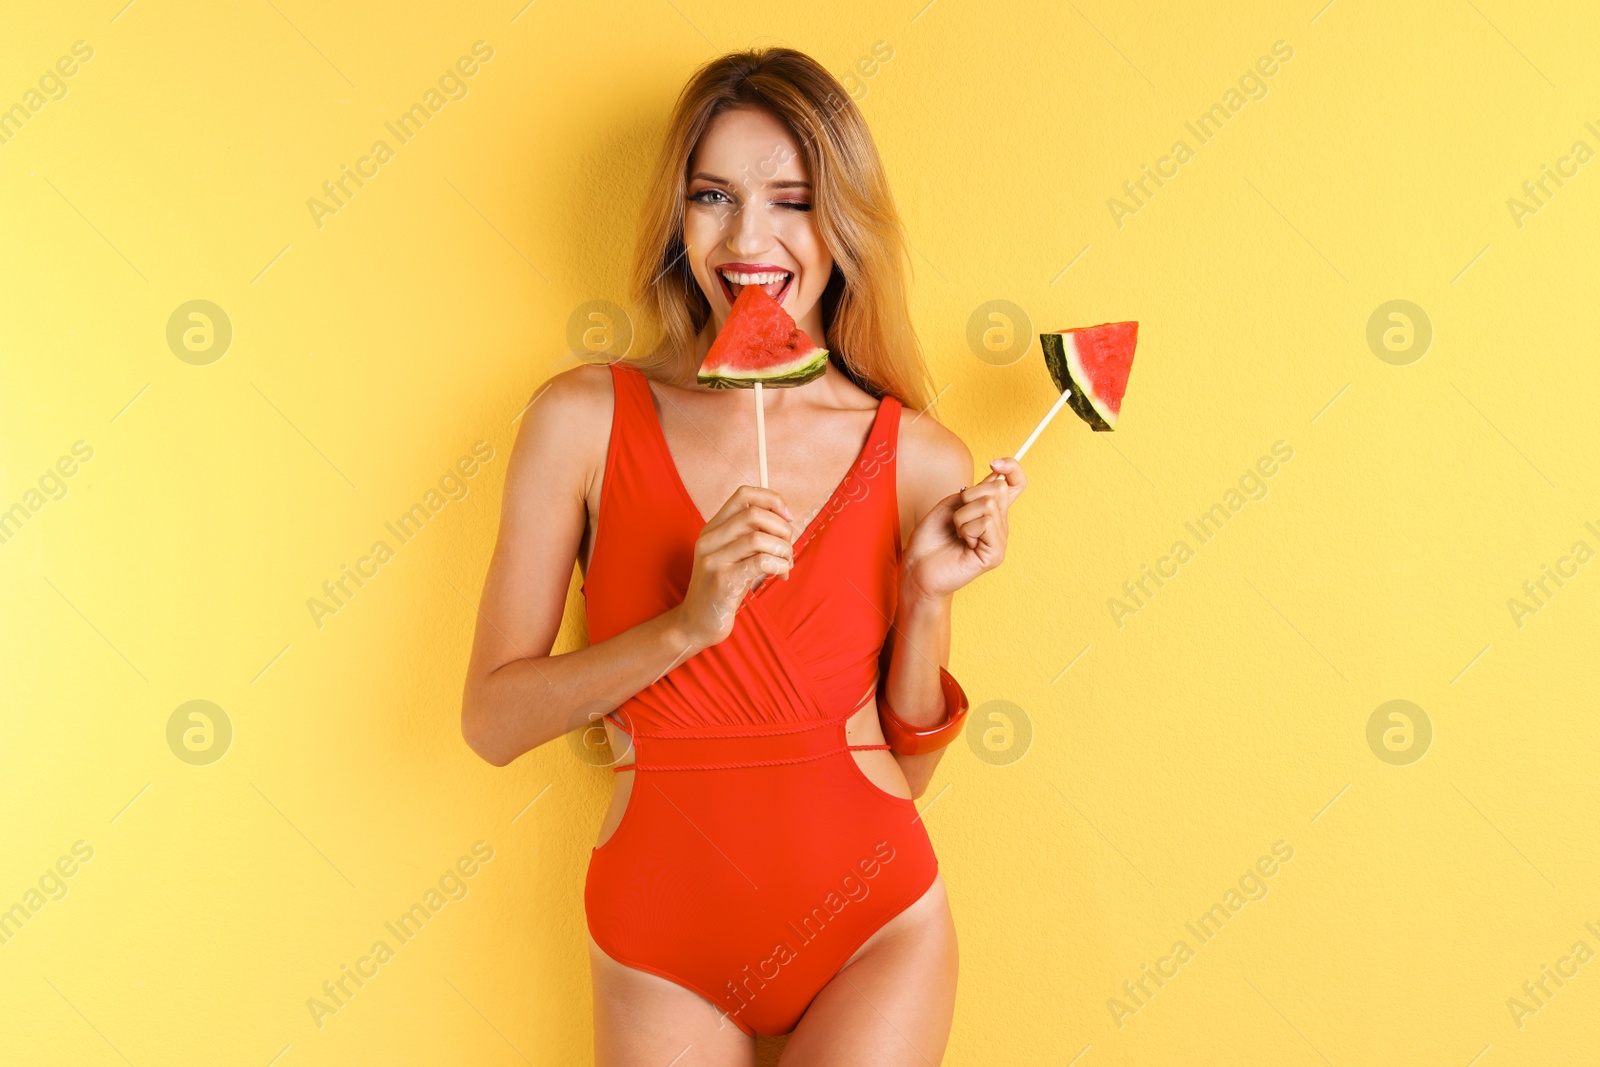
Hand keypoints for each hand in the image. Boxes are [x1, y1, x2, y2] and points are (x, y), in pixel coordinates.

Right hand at [674, 484, 794, 648]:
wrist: (696, 624)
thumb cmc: (723, 589)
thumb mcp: (733, 557)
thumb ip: (752, 537)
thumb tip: (786, 521)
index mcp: (712, 528)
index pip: (744, 494)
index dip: (772, 500)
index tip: (788, 517)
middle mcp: (709, 539)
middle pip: (754, 514)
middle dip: (782, 530)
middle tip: (788, 549)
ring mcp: (713, 560)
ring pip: (759, 538)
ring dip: (783, 550)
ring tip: (786, 565)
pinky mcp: (722, 581)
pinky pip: (760, 562)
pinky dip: (779, 566)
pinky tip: (781, 575)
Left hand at [900, 457, 1025, 602]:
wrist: (916, 568)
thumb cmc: (930, 539)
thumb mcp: (951, 505)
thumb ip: (974, 491)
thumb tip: (998, 476)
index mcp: (990, 512)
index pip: (1015, 484)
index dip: (1012, 468)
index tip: (993, 462)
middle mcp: (999, 525)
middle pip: (998, 489)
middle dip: (969, 496)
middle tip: (956, 518)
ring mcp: (999, 540)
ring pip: (988, 505)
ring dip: (962, 516)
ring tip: (957, 533)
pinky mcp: (995, 554)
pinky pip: (985, 523)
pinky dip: (966, 529)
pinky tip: (963, 543)